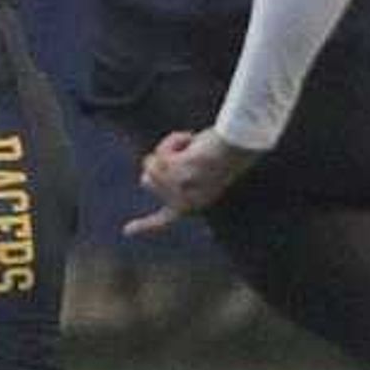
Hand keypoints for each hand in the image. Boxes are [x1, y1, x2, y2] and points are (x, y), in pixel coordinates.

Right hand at [126, 127, 254, 234]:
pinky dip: (172, 141)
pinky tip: (191, 137)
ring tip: (192, 145)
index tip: (127, 231)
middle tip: (186, 152)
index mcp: (196, 203)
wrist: (242, 141)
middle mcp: (187, 202)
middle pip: (147, 181)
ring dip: (167, 149)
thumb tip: (148, 179)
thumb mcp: (198, 167)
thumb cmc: (226, 151)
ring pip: (150, 166)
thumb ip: (177, 176)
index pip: (165, 219)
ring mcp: (182, 188)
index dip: (146, 225)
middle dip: (159, 162)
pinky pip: (159, 153)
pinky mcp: (179, 172)